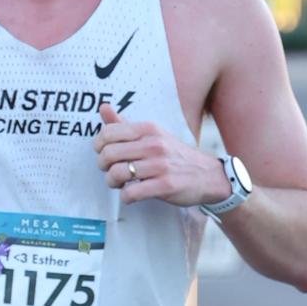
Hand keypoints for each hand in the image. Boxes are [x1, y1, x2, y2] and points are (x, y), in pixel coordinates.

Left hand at [94, 101, 226, 206]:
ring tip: (119, 184)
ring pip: (117, 174)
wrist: (208, 175)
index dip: (98, 145)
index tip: (102, 153)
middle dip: (103, 166)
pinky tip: (131, 195)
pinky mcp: (165, 185)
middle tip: (109, 170)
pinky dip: (126, 197)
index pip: (109, 132)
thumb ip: (125, 125)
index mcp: (148, 129)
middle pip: (109, 154)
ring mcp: (160, 165)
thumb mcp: (153, 135)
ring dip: (112, 182)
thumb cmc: (175, 156)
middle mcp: (154, 145)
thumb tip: (103, 108)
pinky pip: (132, 193)